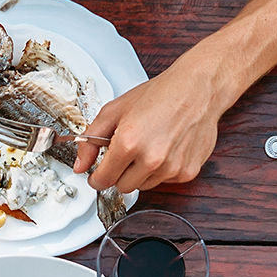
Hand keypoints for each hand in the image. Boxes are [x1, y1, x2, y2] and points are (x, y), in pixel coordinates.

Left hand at [74, 65, 221, 192]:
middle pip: (122, 187)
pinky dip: (162, 170)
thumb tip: (80, 166)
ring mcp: (171, 168)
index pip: (103, 180)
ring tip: (149, 146)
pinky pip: (165, 181)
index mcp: (128, 143)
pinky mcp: (187, 172)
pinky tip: (166, 148)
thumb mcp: (114, 111)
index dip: (97, 178)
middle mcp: (151, 159)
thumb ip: (90, 140)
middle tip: (126, 152)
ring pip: (144, 185)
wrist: (197, 89)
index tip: (98, 174)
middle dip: (119, 173)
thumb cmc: (158, 95)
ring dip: (141, 172)